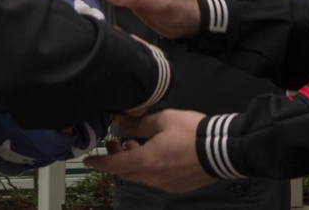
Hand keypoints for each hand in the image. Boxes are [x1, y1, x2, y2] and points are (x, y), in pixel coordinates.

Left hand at [85, 110, 215, 193]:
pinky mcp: (177, 186)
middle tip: (113, 142)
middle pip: (126, 172)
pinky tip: (154, 154)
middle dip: (115, 158)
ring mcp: (165, 185)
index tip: (87, 160)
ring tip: (134, 144)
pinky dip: (146, 167)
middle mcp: (152, 178)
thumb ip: (139, 122)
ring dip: (132, 161)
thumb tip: (119, 121)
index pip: (114, 165)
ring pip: (140, 176)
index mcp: (146, 162)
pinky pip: (154, 179)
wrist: (222, 150)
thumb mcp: (163, 120)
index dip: (99, 162)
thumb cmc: (191, 132)